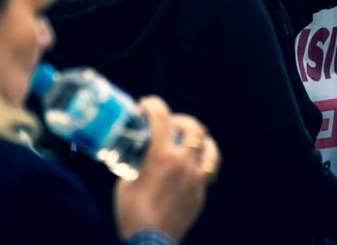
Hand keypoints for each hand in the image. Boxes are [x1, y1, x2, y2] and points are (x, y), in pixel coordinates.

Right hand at [114, 96, 220, 241]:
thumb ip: (136, 161)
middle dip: (180, 120)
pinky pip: (208, 170)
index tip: (145, 106)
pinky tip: (189, 166)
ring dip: (199, 139)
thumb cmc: (132, 213)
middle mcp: (184, 163)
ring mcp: (196, 179)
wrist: (149, 242)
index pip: (161, 117)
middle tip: (169, 124)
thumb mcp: (126, 180)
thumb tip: (137, 152)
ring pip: (210, 148)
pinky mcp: (201, 193)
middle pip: (193, 127)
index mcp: (162, 156)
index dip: (153, 105)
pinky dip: (200, 161)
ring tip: (188, 142)